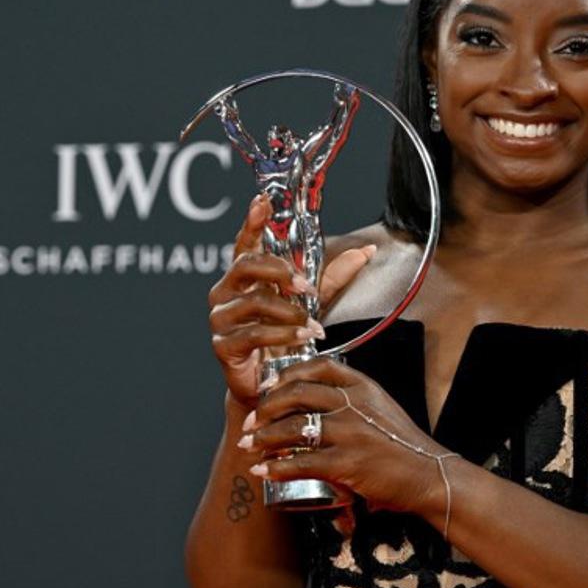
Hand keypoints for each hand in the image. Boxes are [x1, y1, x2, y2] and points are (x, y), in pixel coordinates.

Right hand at [207, 194, 375, 408]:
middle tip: (306, 286)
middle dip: (280, 271)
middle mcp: (226, 292)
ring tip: (313, 324)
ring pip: (254, 301)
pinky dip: (285, 333)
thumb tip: (367, 250)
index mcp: (243, 276)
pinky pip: (254, 332)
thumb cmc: (285, 339)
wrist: (271, 386)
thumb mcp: (311, 303)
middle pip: (247, 265)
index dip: (251, 221)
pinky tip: (306, 337)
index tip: (262, 201)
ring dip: (290, 310)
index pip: (245, 242)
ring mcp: (220, 318)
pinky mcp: (222, 345)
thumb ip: (332, 277)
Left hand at [240, 357, 446, 514]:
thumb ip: (351, 398)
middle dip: (265, 407)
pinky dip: (277, 466)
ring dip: (264, 437)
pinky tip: (264, 470)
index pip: (317, 366)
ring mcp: (351, 432)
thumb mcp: (380, 407)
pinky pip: (302, 461)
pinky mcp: (347, 463)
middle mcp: (354, 404)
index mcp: (362, 386)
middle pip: (297, 393)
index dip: (286, 374)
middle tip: (251, 422)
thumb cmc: (403, 444)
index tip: (268, 387)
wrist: (430, 475)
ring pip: (293, 427)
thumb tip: (312, 400)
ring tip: (250, 446)